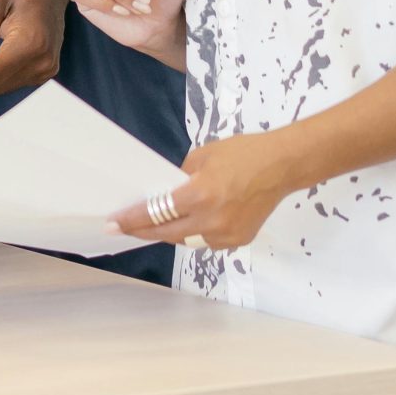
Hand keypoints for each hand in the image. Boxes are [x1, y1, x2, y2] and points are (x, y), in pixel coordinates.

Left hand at [108, 130, 304, 252]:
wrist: (282, 166)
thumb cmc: (242, 153)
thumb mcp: (202, 157)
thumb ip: (181, 178)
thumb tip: (166, 193)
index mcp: (200, 195)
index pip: (156, 212)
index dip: (131, 220)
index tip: (112, 224)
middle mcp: (211, 221)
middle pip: (167, 233)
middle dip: (143, 231)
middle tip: (123, 228)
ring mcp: (226, 235)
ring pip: (187, 240)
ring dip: (170, 232)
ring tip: (154, 224)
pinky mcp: (238, 241)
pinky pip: (207, 241)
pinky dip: (195, 232)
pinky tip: (189, 222)